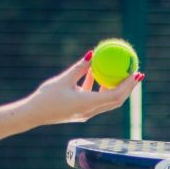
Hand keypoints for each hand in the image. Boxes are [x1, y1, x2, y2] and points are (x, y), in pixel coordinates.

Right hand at [25, 52, 142, 124]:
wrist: (33, 115)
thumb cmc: (46, 97)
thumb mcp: (63, 79)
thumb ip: (80, 67)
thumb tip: (93, 53)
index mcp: (88, 104)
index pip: (116, 95)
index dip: (128, 85)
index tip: (136, 73)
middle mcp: (90, 111)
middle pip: (116, 101)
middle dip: (129, 88)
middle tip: (136, 73)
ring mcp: (86, 114)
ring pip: (107, 101)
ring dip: (115, 88)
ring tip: (121, 73)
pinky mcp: (80, 112)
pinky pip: (95, 99)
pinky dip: (99, 88)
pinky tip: (95, 74)